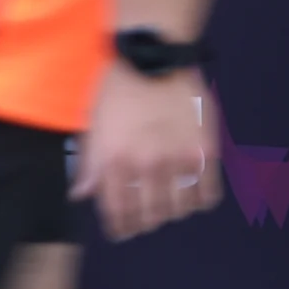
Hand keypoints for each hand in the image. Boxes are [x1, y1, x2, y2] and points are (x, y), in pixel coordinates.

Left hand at [73, 63, 222, 241]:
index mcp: (114, 159)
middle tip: (143, 222)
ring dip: (171, 213)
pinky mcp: (207, 153)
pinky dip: (199, 202)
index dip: (119, 226)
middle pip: (150, 214)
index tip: (121, 232)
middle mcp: (147, 165)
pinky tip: (191, 196)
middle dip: (144, 223)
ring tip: (166, 207)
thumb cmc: (116, 87)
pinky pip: (207, 195)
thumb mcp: (93, 124)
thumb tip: (80, 195)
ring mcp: (180, 160)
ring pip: (179, 210)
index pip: (117, 209)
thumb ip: (89, 163)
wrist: (154, 56)